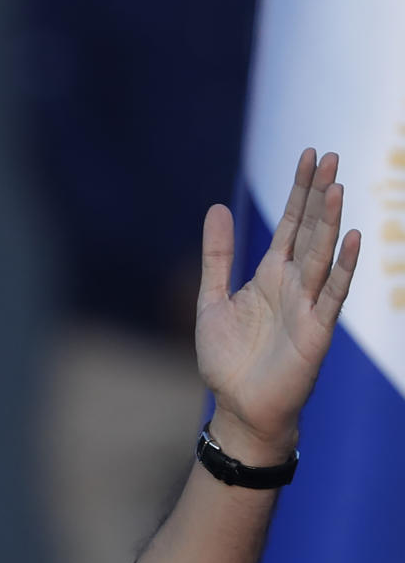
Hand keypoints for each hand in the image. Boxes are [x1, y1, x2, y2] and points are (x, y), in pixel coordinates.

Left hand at [195, 149, 360, 461]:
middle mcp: (294, 284)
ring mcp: (308, 305)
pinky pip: (333, 294)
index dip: (300, 190)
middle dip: (319, 194)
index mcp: (271, 274)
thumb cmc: (228, 358)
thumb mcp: (211, 299)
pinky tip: (351, 239)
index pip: (291, 223)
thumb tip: (216, 206)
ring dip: (331, 222)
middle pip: (311, 230)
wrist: (239, 407)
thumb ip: (217, 255)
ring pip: (323, 255)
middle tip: (331, 155)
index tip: (310, 155)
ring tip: (337, 186)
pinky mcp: (316, 330)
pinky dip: (342, 267)